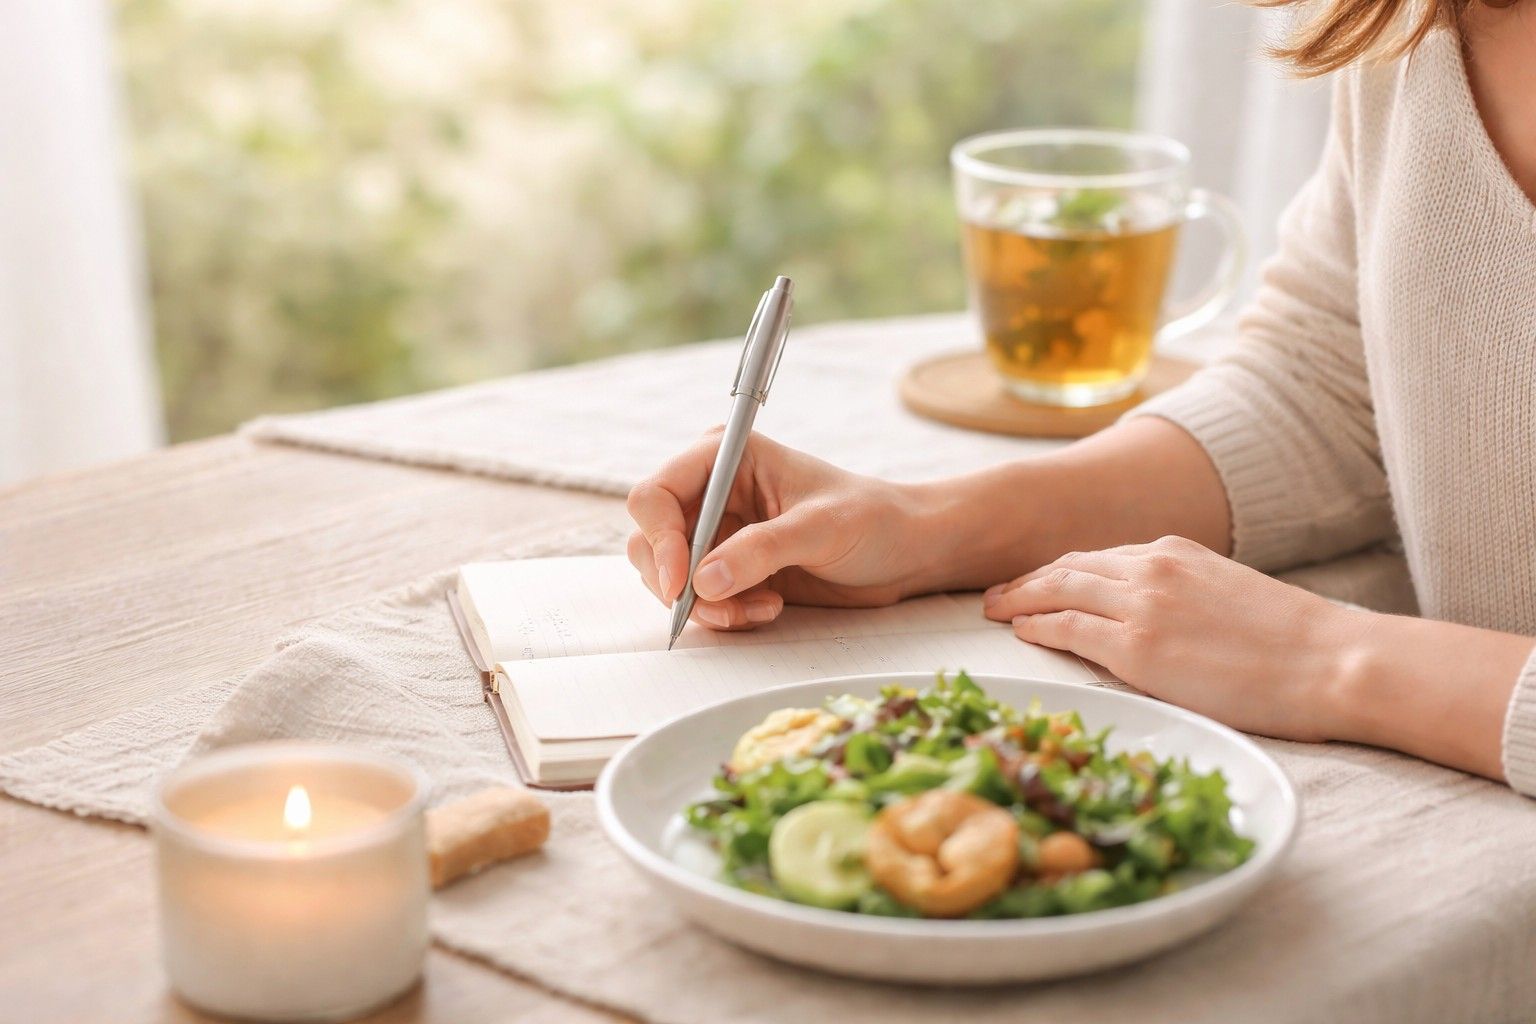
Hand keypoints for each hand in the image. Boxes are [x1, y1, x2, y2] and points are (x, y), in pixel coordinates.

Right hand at [626, 430, 926, 629]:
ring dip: (704, 605)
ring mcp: (717, 534)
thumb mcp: (821, 529)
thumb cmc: (872, 520)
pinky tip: (768, 608)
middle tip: (719, 608)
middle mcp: (712, 494)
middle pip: (650, 540)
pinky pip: (697, 600)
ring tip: (758, 609)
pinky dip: (723, 614)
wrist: (904, 553)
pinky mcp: (728, 570)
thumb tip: (702, 580)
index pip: (657, 494)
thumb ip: (761, 550)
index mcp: (726, 458)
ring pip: (668, 578)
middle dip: (677, 583)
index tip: (680, 582)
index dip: (659, 538)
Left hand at [983, 535, 1358, 741]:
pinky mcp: (1139, 649)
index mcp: (1177, 552)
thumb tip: (1164, 619)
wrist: (1335, 662)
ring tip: (993, 610)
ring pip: (1059, 591)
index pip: (1100, 558)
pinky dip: (1037, 627)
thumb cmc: (1299, 643)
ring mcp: (1142, 606)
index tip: (1038, 583)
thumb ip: (1188, 595)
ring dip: (1019, 600)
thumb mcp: (1232, 595)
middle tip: (996, 595)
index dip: (1061, 572)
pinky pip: (1068, 630)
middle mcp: (1152, 568)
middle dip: (1028, 580)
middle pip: (1068, 568)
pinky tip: (1021, 632)